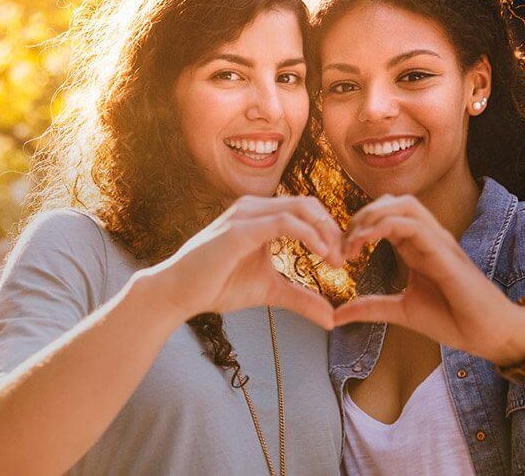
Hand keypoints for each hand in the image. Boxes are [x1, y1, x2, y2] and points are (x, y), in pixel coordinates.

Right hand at [138, 196, 345, 329]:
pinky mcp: (241, 229)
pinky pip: (284, 223)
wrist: (178, 293)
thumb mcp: (269, 291)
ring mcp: (246, 215)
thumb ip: (300, 299)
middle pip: (309, 205)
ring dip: (325, 232)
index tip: (344, 258)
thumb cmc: (216, 286)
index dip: (330, 231)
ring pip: (300, 208)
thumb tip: (331, 319)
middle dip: (333, 230)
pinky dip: (309, 236)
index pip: (307, 211)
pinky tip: (322, 255)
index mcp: (261, 216)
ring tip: (336, 259)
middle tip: (346, 258)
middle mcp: (254, 208)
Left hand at [334, 194, 524, 363]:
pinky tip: (365, 243)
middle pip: (392, 201)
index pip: (385, 216)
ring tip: (353, 243)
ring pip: (403, 204)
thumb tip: (336, 315)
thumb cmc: (452, 319)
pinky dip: (384, 226)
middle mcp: (427, 237)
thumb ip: (370, 307)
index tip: (339, 255)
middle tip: (343, 245)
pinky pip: (412, 224)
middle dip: (361, 215)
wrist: (486, 334)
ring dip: (372, 216)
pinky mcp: (444, 252)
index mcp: (416, 246)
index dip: (357, 227)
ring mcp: (438, 241)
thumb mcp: (400, 311)